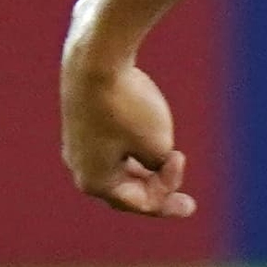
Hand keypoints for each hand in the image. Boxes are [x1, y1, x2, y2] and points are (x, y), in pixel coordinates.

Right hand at [58, 41, 196, 218]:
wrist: (96, 60)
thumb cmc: (128, 106)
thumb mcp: (157, 144)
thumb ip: (158, 165)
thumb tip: (150, 161)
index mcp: (95, 182)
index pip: (139, 202)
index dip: (168, 191)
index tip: (181, 156)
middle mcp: (80, 167)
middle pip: (126, 193)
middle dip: (158, 195)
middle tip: (188, 205)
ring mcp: (78, 145)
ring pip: (119, 172)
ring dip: (147, 175)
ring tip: (169, 172)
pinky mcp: (81, 124)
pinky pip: (111, 150)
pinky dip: (134, 154)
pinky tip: (144, 149)